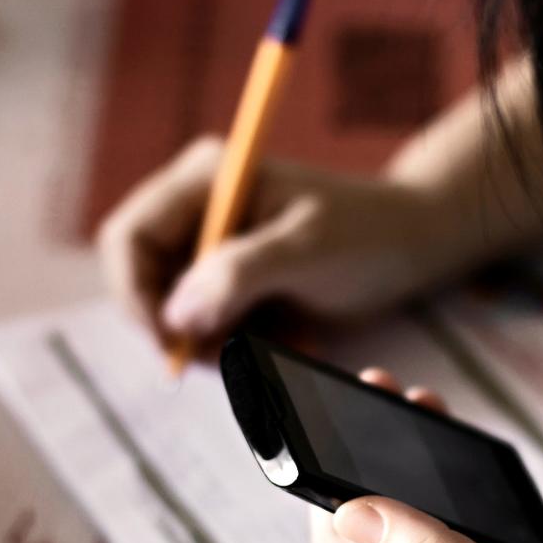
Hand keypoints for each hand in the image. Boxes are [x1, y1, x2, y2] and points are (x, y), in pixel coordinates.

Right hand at [97, 138, 452, 348]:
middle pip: (146, 283)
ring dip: (223, 346)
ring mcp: (214, 249)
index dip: (138, 297)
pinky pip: (212, 331)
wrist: (413, 245)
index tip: (173, 346)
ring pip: (178, 317)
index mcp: (205, 180)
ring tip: (286, 345)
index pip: (130, 238)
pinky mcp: (233, 284)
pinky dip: (245, 349)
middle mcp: (198, 209)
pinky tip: (294, 340)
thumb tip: (175, 315)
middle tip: (236, 362)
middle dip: (184, 331)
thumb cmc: (367, 232)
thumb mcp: (307, 249)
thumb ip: (239, 274)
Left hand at [310, 368, 542, 542]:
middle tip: (381, 391)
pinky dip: (449, 477)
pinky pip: (458, 521)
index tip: (336, 418)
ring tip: (417, 401)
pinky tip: (460, 444)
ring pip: (416, 519)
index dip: (327, 484)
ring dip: (404, 462)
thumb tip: (349, 514)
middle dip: (363, 459)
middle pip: (372, 529)